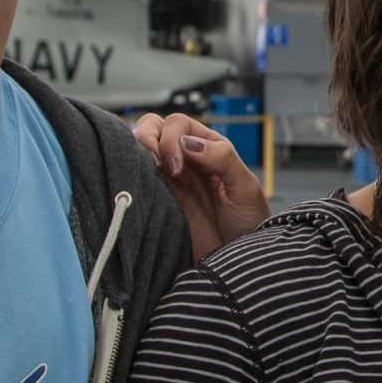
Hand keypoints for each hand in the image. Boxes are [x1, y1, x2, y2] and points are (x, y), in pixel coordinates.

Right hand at [131, 112, 271, 260]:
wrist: (238, 259)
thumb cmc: (249, 223)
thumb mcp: (245, 188)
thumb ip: (222, 159)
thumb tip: (188, 142)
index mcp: (209, 148)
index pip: (178, 124)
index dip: (171, 138)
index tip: (175, 166)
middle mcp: (186, 159)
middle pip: (154, 128)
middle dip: (149, 138)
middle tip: (156, 164)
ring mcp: (170, 179)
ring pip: (140, 150)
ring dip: (137, 151)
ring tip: (146, 170)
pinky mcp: (158, 199)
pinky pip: (137, 179)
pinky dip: (132, 175)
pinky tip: (139, 185)